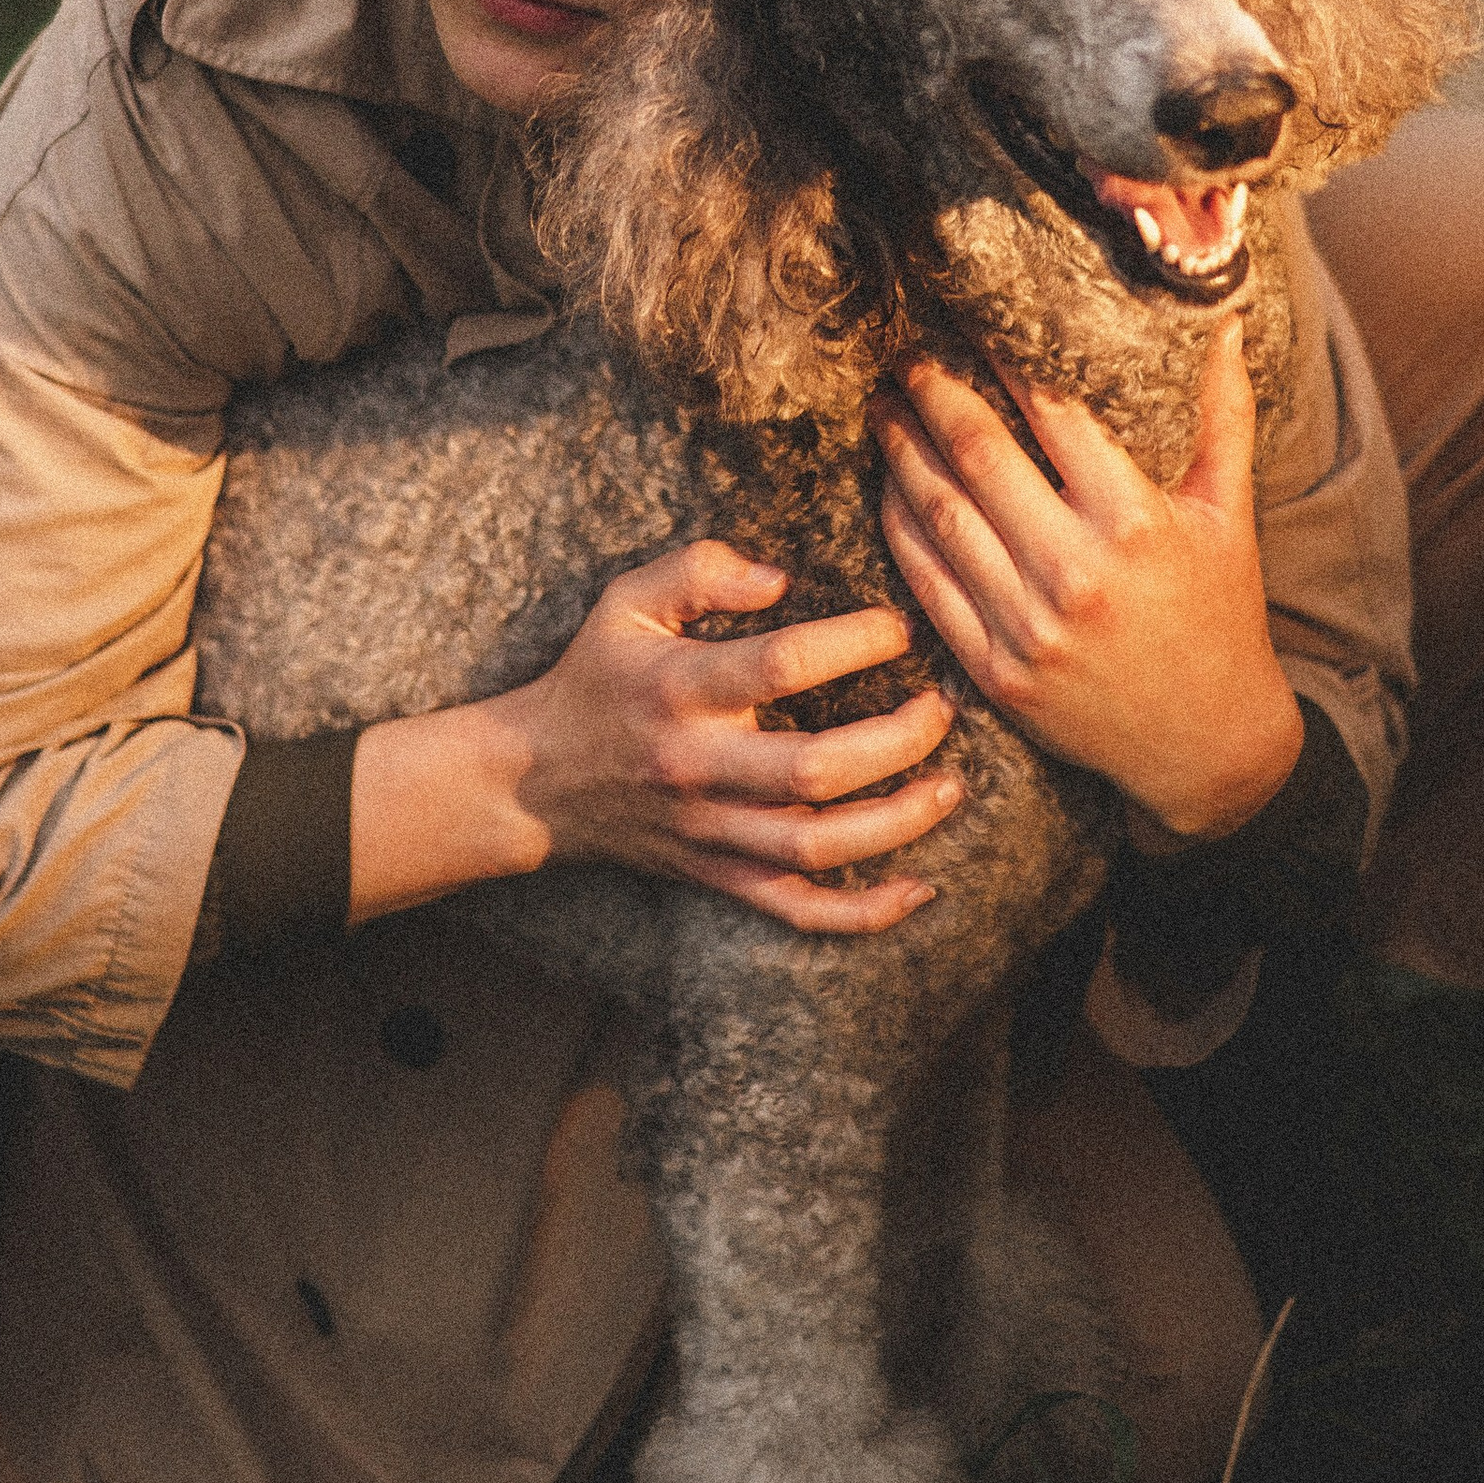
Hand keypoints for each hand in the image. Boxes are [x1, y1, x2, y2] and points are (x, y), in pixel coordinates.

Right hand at [487, 540, 956, 930]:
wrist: (534, 782)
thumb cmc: (595, 677)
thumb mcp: (625, 602)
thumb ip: (699, 570)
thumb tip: (780, 577)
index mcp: (680, 689)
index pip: (781, 664)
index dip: (854, 643)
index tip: (900, 629)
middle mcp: (699, 765)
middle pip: (815, 766)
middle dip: (898, 740)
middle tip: (943, 710)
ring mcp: (710, 830)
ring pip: (816, 844)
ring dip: (897, 821)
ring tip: (949, 787)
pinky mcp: (717, 875)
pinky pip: (796, 907)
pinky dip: (862, 912)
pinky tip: (919, 890)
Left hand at [872, 320, 1301, 840]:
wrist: (1209, 746)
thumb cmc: (1222, 615)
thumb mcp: (1229, 514)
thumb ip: (1223, 416)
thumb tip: (1226, 324)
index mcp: (1135, 522)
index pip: (1052, 413)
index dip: (1002, 358)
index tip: (971, 320)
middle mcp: (1076, 572)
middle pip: (979, 456)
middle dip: (933, 396)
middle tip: (906, 357)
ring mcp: (1028, 627)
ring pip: (939, 516)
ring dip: (901, 453)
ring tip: (884, 409)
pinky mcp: (995, 671)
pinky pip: (927, 583)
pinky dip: (900, 528)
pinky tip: (889, 488)